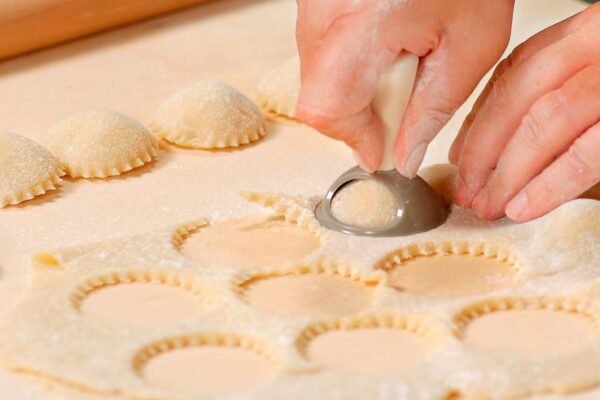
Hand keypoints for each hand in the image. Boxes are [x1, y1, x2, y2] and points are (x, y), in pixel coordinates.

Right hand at [295, 0, 513, 175]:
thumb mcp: (471, 46)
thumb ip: (432, 110)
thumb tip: (404, 156)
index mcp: (362, 25)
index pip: (326, 110)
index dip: (354, 138)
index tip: (383, 149)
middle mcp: (323, 13)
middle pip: (318, 98)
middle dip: (358, 115)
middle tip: (401, 94)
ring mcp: (312, 3)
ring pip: (317, 76)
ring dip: (355, 87)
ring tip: (398, 58)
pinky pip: (321, 50)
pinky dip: (351, 62)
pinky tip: (385, 39)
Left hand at [451, 3, 599, 221]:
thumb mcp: (597, 69)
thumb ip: (554, 91)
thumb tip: (486, 140)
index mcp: (590, 30)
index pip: (515, 72)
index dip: (480, 118)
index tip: (458, 155)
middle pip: (522, 96)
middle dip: (485, 150)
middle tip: (467, 191)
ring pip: (548, 121)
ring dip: (509, 171)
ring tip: (488, 205)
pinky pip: (591, 149)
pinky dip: (553, 181)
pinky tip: (525, 206)